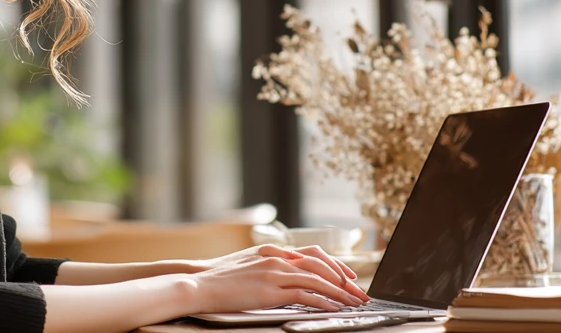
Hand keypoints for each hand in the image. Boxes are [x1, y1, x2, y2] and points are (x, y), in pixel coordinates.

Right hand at [189, 244, 368, 313]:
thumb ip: (272, 263)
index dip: (335, 266)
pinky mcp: (270, 291)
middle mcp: (279, 258)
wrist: (202, 282)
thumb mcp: (251, 262)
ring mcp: (275, 273)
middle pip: (322, 266)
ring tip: (353, 304)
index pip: (315, 255)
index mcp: (275, 251)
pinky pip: (305, 295)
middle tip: (359, 293)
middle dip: (344, 281)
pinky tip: (334, 309)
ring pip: (318, 280)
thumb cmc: (223, 276)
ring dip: (339, 293)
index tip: (348, 279)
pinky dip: (323, 301)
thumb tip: (289, 270)